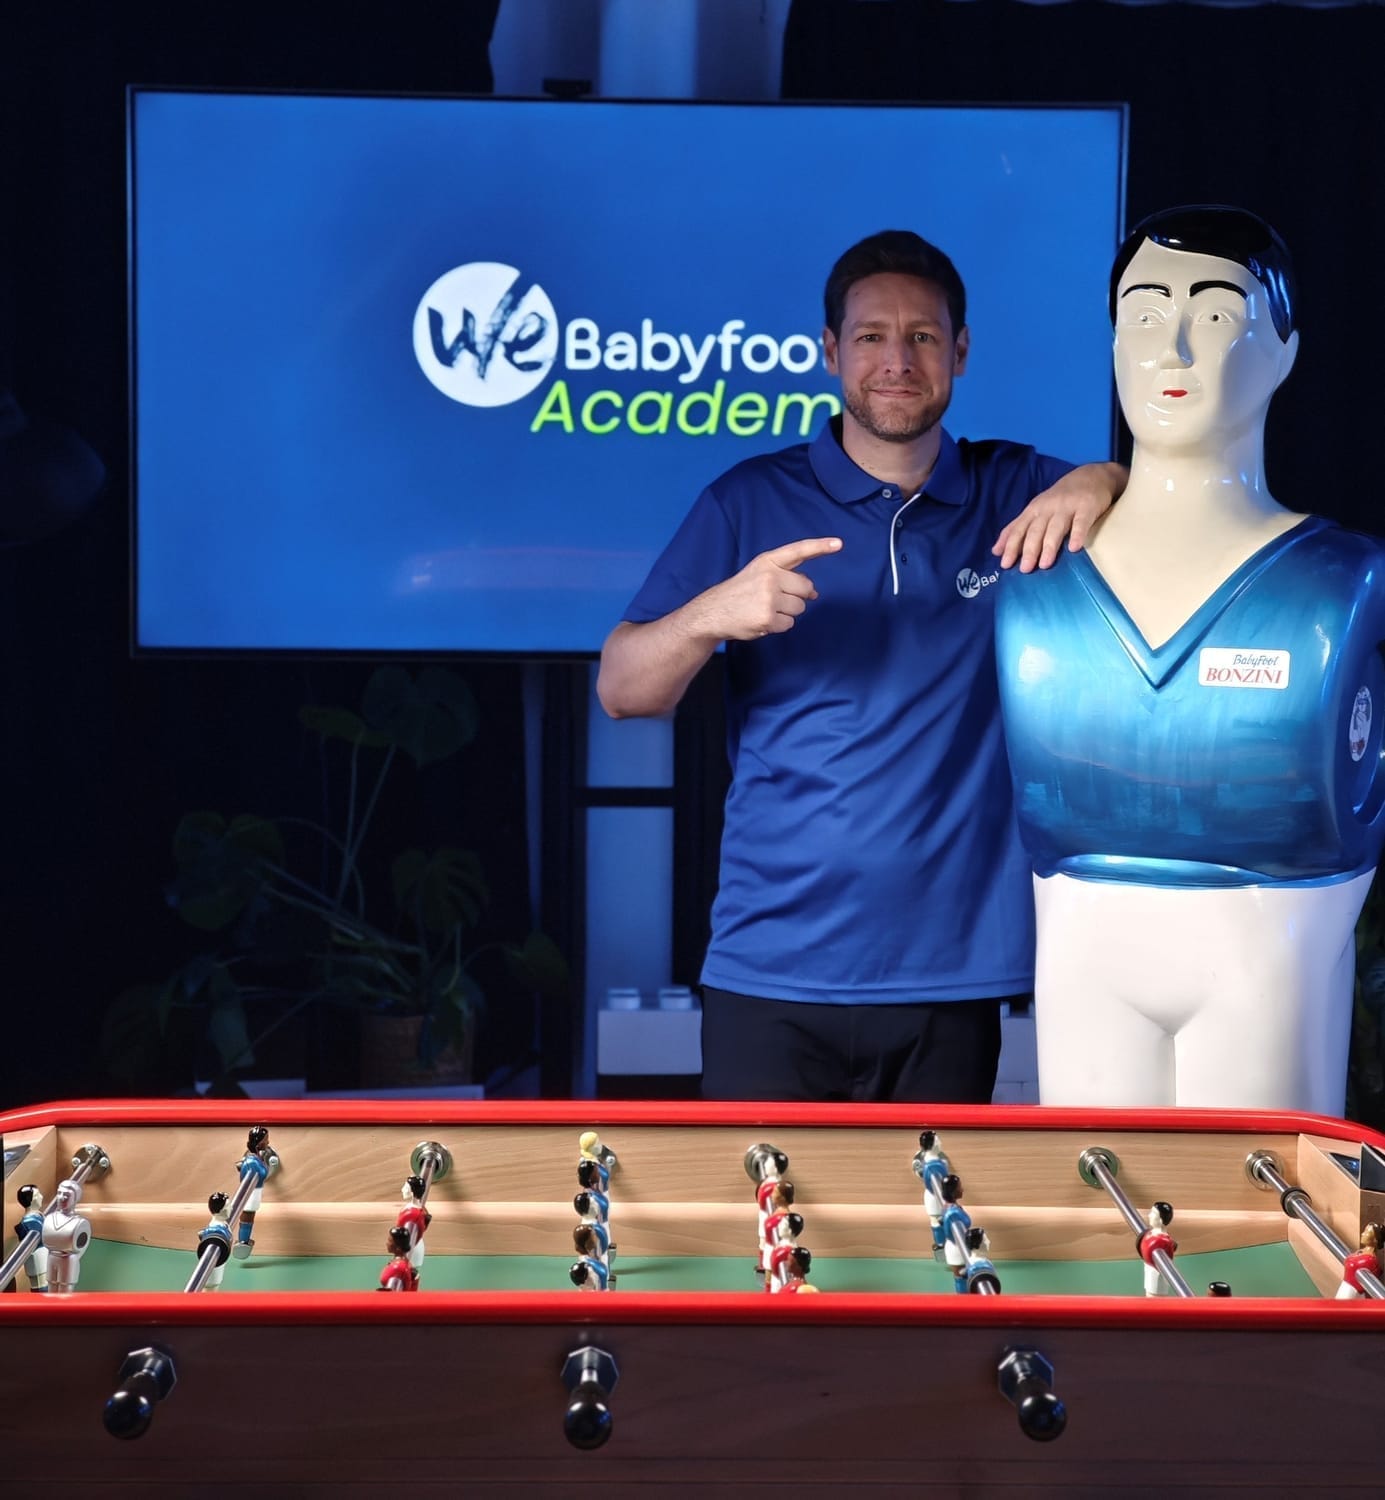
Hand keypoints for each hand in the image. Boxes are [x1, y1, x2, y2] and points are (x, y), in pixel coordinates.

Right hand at [700, 536, 842, 639]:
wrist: (712, 612)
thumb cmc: (740, 592)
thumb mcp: (759, 573)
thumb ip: (787, 577)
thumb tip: (815, 593)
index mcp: (767, 561)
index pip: (798, 550)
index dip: (820, 546)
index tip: (838, 543)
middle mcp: (770, 576)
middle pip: (806, 587)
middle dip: (797, 596)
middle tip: (775, 599)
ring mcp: (769, 598)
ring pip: (800, 607)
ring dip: (787, 612)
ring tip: (765, 609)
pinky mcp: (768, 617)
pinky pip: (790, 624)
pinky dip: (779, 626)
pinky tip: (762, 620)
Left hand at [992, 461, 1127, 571]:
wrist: (1092, 476)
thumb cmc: (1061, 498)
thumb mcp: (1036, 509)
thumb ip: (1017, 529)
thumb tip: (996, 551)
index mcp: (1034, 510)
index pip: (1019, 529)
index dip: (1011, 546)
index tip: (1005, 564)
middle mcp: (1048, 508)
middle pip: (1035, 530)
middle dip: (1029, 550)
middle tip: (1025, 570)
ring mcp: (1067, 507)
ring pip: (1055, 528)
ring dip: (1049, 546)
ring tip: (1044, 564)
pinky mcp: (1087, 507)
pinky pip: (1081, 522)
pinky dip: (1077, 534)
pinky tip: (1074, 548)